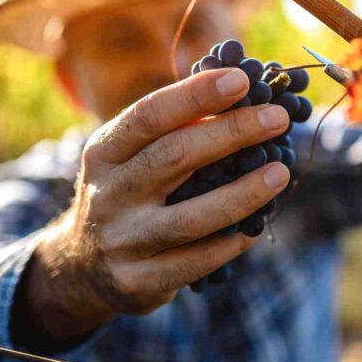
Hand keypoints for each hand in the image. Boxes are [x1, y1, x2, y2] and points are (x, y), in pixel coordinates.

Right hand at [13, 68, 290, 345]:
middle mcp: (108, 194)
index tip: (242, 81)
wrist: (81, 267)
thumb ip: (174, 129)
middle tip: (277, 118)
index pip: (149, 116)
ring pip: (190, 218)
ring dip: (242, 193)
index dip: (196, 95)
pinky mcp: (138, 281)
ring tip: (280, 173)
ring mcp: (122, 240)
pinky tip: (255, 227)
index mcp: (104, 152)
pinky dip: (231, 243)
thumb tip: (244, 95)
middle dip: (231, 133)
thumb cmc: (126, 193)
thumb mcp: (130, 157)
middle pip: (174, 157)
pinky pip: (196, 263)